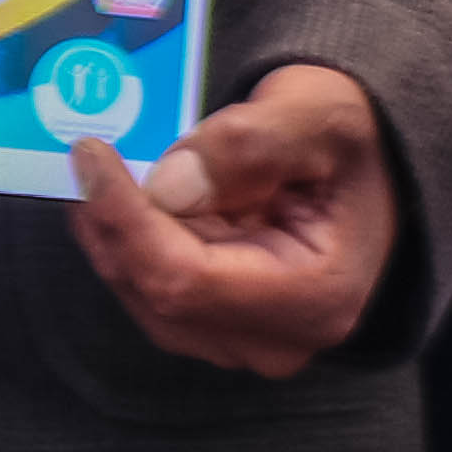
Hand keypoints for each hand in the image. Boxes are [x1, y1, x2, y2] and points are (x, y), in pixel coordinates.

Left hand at [66, 60, 399, 376]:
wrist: (370, 163)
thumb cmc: (346, 137)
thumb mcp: (314, 115)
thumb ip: (248, 145)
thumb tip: (169, 186)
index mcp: (317, 296)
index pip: (187, 280)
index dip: (125, 220)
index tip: (88, 153)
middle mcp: (283, 337)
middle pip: (160, 297)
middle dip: (109, 225)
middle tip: (81, 154)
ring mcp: (251, 336)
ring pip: (147, 298)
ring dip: (111, 233)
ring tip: (93, 168)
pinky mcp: (225, 321)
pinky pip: (155, 290)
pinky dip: (128, 241)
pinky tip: (116, 192)